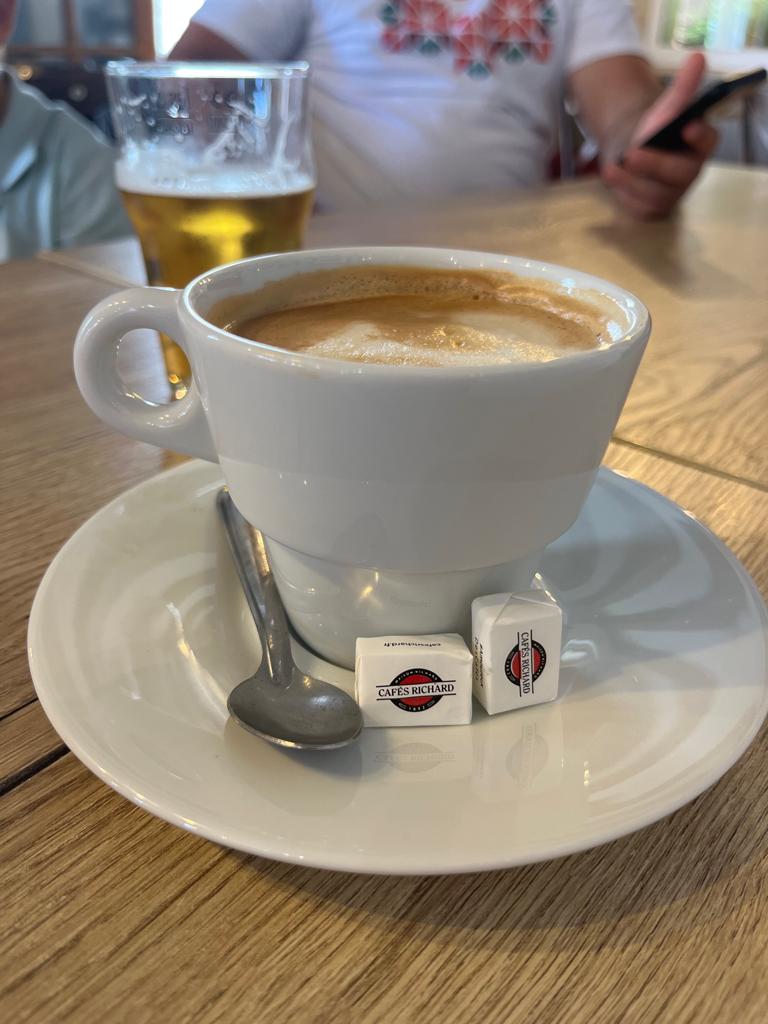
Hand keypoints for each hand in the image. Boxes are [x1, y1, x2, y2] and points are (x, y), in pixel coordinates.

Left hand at [602, 53, 718, 219]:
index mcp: (700, 144)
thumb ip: (682, 87)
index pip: (708, 141)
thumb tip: (697, 57)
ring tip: (612, 167)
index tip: (688, 127)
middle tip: (633, 153)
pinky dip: (622, 193)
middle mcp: (690, 172)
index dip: (700, 136)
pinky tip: (613, 178)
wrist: (634, 152)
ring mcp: (672, 194)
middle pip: (678, 174)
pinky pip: (638, 207)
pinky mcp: (653, 209)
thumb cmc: (656, 131)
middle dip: (655, 165)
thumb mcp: (666, 108)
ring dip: (630, 181)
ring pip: (654, 194)